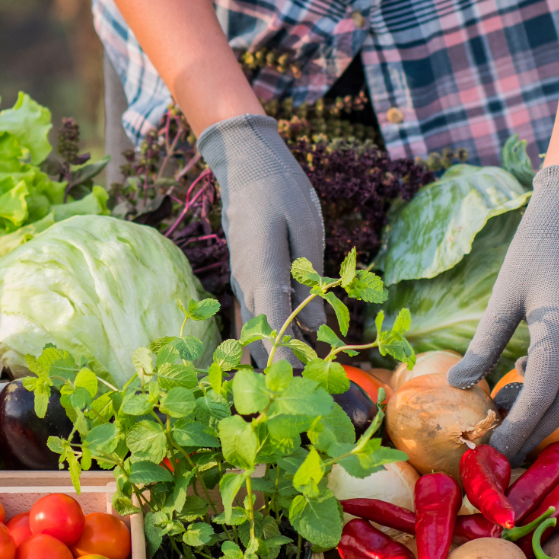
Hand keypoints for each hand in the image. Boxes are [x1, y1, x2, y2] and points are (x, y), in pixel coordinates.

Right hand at [198, 114, 325, 364]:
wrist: (245, 165)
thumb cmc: (280, 191)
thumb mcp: (306, 228)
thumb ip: (309, 278)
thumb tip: (315, 324)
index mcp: (262, 270)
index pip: (272, 324)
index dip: (286, 358)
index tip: (301, 383)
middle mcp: (246, 284)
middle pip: (262, 337)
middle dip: (286, 366)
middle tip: (316, 392)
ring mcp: (242, 284)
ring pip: (257, 331)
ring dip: (279, 354)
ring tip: (308, 381)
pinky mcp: (245, 281)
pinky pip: (258, 316)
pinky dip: (273, 336)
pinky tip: (295, 351)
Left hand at [447, 166, 558, 464]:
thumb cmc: (533, 251)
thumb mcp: (502, 299)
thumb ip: (484, 345)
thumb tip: (457, 383)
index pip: (539, 400)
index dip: (516, 430)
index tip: (495, 451)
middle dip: (531, 431)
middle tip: (502, 449)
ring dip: (548, 409)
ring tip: (510, 408)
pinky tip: (536, 374)